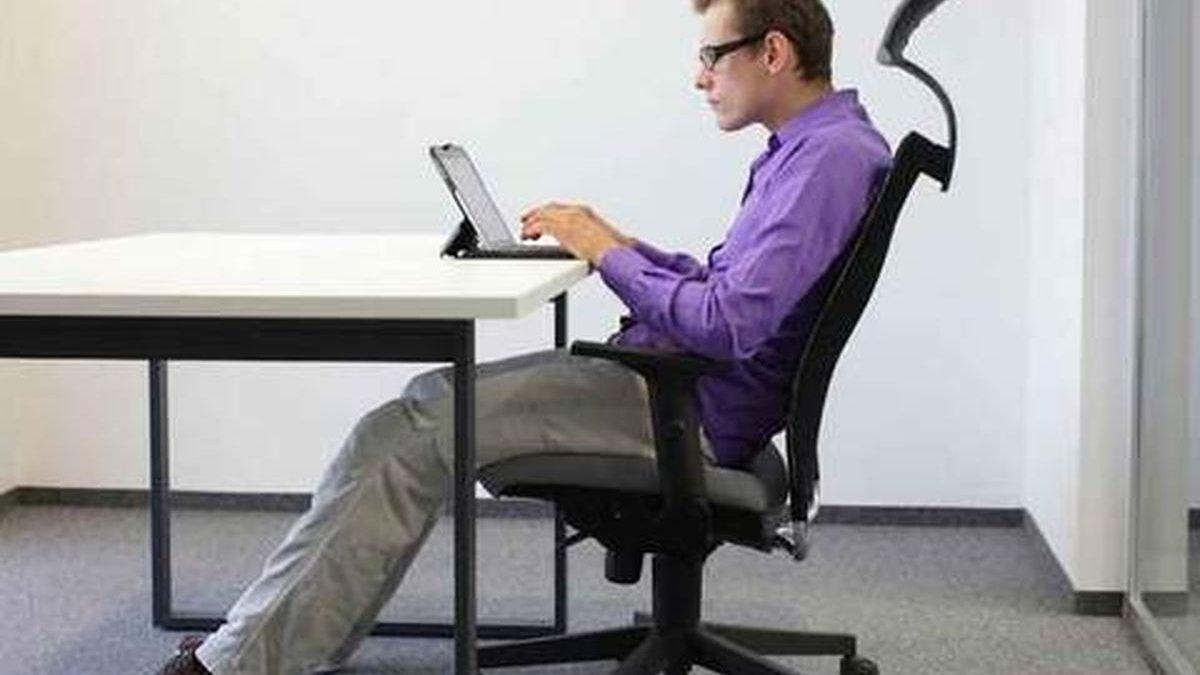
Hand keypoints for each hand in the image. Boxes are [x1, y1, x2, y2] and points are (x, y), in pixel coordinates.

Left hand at [520, 202, 634, 265]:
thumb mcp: (607, 240)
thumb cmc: (615, 250)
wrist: (614, 253)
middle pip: (548, 208)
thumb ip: (600, 240)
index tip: (541, 217)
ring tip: (524, 232)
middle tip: (526, 221)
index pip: (560, 208)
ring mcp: (566, 219)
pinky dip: (530, 230)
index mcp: (585, 212)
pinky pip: (539, 227)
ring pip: (541, 217)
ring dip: (530, 224)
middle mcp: (574, 212)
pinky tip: (527, 236)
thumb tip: (606, 247)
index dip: (547, 212)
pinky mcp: (560, 229)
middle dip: (535, 214)